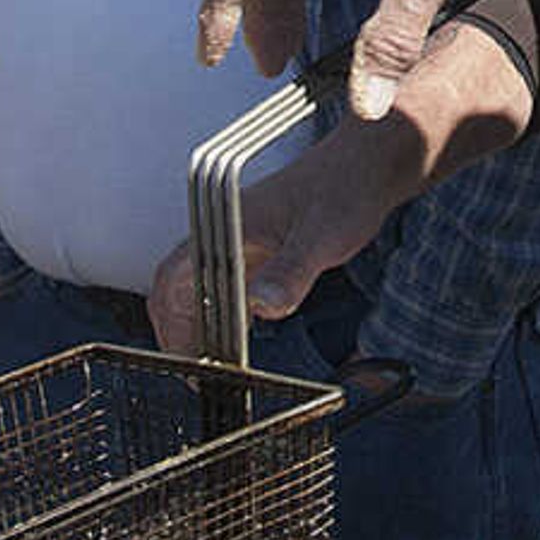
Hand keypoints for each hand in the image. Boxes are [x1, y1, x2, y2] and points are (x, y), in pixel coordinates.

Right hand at [148, 105, 428, 356]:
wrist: (369, 164)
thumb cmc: (346, 188)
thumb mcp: (321, 236)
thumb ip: (291, 272)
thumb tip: (262, 308)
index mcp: (225, 225)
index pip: (173, 277)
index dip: (170, 323)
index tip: (184, 363)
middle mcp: (224, 232)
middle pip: (176, 286)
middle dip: (178, 332)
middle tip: (196, 375)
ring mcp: (238, 240)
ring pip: (197, 286)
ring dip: (196, 324)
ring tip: (212, 364)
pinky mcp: (256, 247)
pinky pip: (223, 283)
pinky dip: (220, 312)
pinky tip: (237, 335)